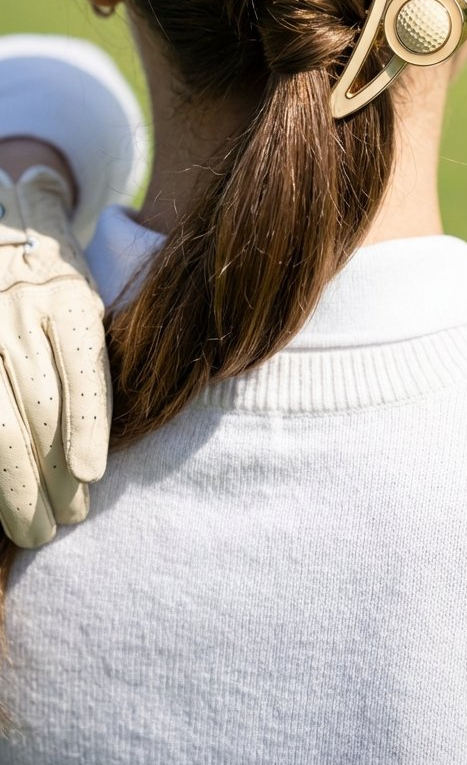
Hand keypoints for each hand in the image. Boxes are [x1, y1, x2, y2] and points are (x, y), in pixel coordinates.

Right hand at [0, 165, 110, 546]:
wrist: (8, 233)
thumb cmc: (62, 282)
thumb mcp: (93, 299)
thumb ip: (109, 352)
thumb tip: (153, 406)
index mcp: (69, 301)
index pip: (81, 365)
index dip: (86, 422)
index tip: (92, 473)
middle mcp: (22, 316)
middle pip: (38, 406)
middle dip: (53, 475)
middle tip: (71, 520)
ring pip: (0, 422)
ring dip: (17, 486)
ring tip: (37, 531)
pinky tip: (4, 504)